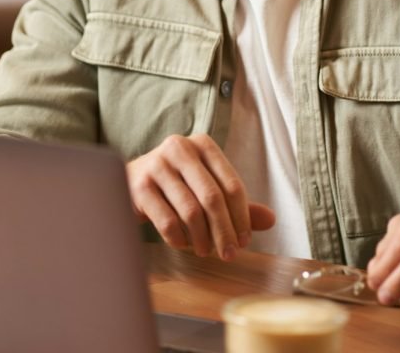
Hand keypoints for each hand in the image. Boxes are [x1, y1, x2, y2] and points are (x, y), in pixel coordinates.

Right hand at [126, 133, 274, 259]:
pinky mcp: (139, 186)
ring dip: (202, 238)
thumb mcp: (207, 186)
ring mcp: (157, 165)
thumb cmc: (176, 184)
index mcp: (203, 144)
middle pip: (213, 198)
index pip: (232, 184)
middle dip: (224, 231)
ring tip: (205, 251)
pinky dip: (179, 238)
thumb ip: (236, 202)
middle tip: (229, 255)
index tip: (244, 241)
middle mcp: (180, 148)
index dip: (242, 217)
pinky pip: (167, 221)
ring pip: (190, 211)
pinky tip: (183, 244)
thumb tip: (271, 220)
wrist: (129, 180)